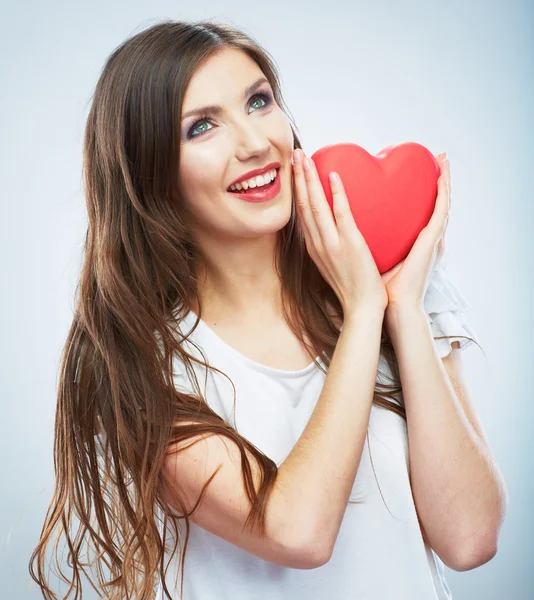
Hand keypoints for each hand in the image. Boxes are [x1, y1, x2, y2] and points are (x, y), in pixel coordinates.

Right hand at [292, 148, 387, 314]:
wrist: (362, 308)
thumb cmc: (353, 289)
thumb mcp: (335, 265)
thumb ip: (332, 246)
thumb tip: (335, 230)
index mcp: (315, 248)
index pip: (302, 214)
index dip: (297, 190)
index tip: (295, 171)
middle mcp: (318, 244)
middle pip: (304, 205)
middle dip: (299, 178)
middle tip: (295, 154)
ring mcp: (332, 244)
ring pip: (316, 206)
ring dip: (310, 180)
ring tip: (305, 157)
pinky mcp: (349, 244)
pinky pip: (341, 214)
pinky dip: (336, 194)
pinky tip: (333, 175)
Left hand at [381, 152, 450, 311]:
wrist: (395, 306)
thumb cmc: (382, 287)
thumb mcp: (373, 258)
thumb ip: (365, 243)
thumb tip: (346, 230)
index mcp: (415, 243)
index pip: (419, 212)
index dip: (421, 192)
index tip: (416, 175)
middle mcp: (427, 238)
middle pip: (435, 203)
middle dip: (439, 179)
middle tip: (440, 156)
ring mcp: (432, 239)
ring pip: (443, 201)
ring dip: (445, 178)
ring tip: (446, 157)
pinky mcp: (432, 240)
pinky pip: (441, 209)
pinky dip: (444, 190)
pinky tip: (444, 173)